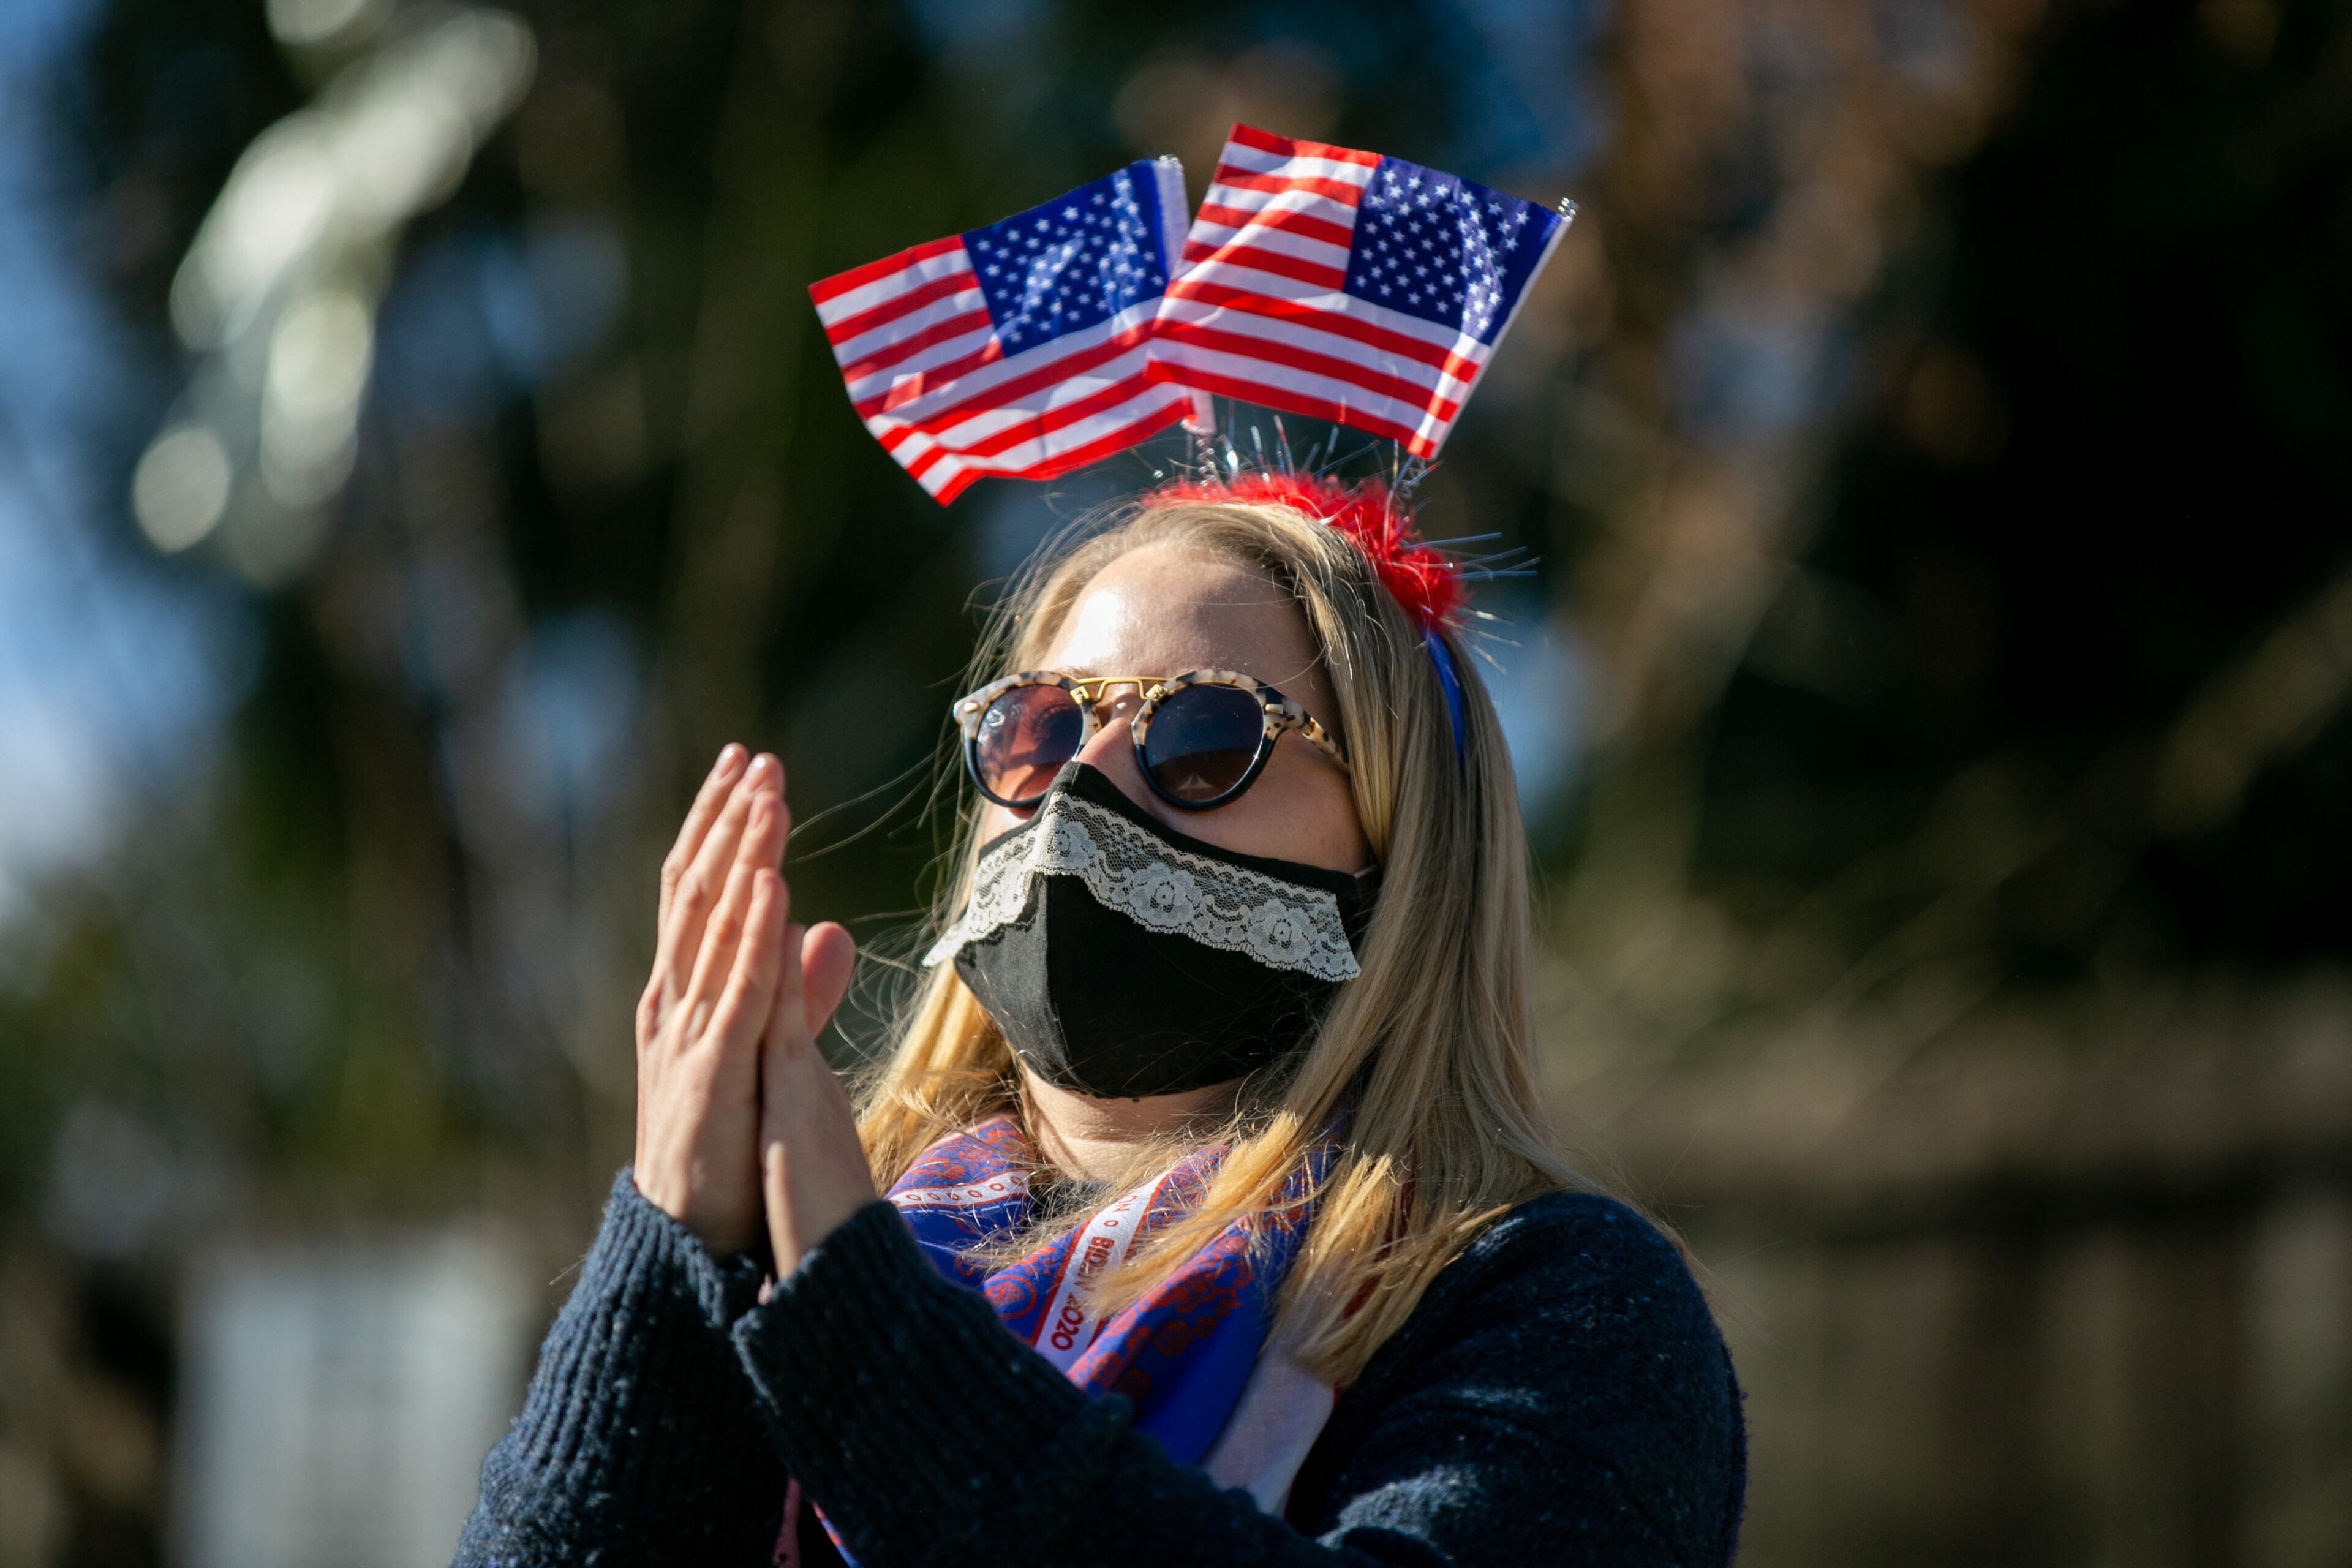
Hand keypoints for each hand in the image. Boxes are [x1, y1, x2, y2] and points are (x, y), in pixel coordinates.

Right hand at [632, 746, 853, 1256]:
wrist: (690, 1232)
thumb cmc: (726, 1143)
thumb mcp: (766, 1049)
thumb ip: (798, 989)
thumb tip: (830, 929)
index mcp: (684, 992)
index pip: (697, 888)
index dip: (720, 825)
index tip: (744, 765)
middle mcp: (675, 999)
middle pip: (697, 889)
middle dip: (727, 820)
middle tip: (753, 757)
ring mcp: (688, 1032)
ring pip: (716, 923)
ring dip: (742, 855)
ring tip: (767, 795)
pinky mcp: (715, 1068)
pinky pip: (738, 989)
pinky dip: (754, 933)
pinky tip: (774, 884)